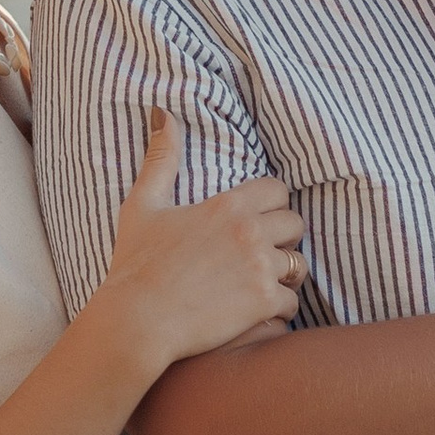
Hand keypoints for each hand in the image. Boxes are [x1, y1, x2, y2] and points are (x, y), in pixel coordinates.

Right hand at [98, 111, 305, 369]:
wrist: (137, 320)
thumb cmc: (136, 265)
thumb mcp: (143, 205)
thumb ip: (161, 160)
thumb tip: (163, 113)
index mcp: (228, 206)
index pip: (278, 191)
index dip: (272, 205)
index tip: (259, 221)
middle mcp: (251, 233)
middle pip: (295, 225)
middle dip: (283, 238)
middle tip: (263, 254)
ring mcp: (261, 268)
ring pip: (298, 266)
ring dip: (284, 275)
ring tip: (263, 284)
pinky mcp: (264, 302)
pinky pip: (292, 303)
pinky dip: (279, 310)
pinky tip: (260, 314)